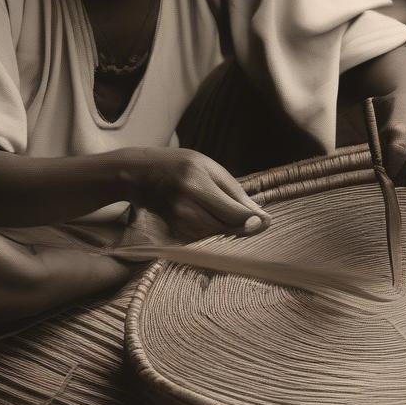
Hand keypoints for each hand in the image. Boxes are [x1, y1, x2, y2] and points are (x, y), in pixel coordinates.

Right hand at [121, 147, 270, 242]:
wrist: (138, 174)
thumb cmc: (177, 164)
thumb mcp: (207, 166)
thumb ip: (234, 191)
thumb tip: (260, 215)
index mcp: (197, 185)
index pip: (235, 214)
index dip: (255, 221)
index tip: (267, 221)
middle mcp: (187, 208)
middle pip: (229, 229)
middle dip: (244, 226)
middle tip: (253, 219)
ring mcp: (178, 224)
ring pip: (218, 237)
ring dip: (228, 229)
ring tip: (222, 212)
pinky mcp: (174, 234)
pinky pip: (204, 239)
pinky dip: (213, 232)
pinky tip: (208, 217)